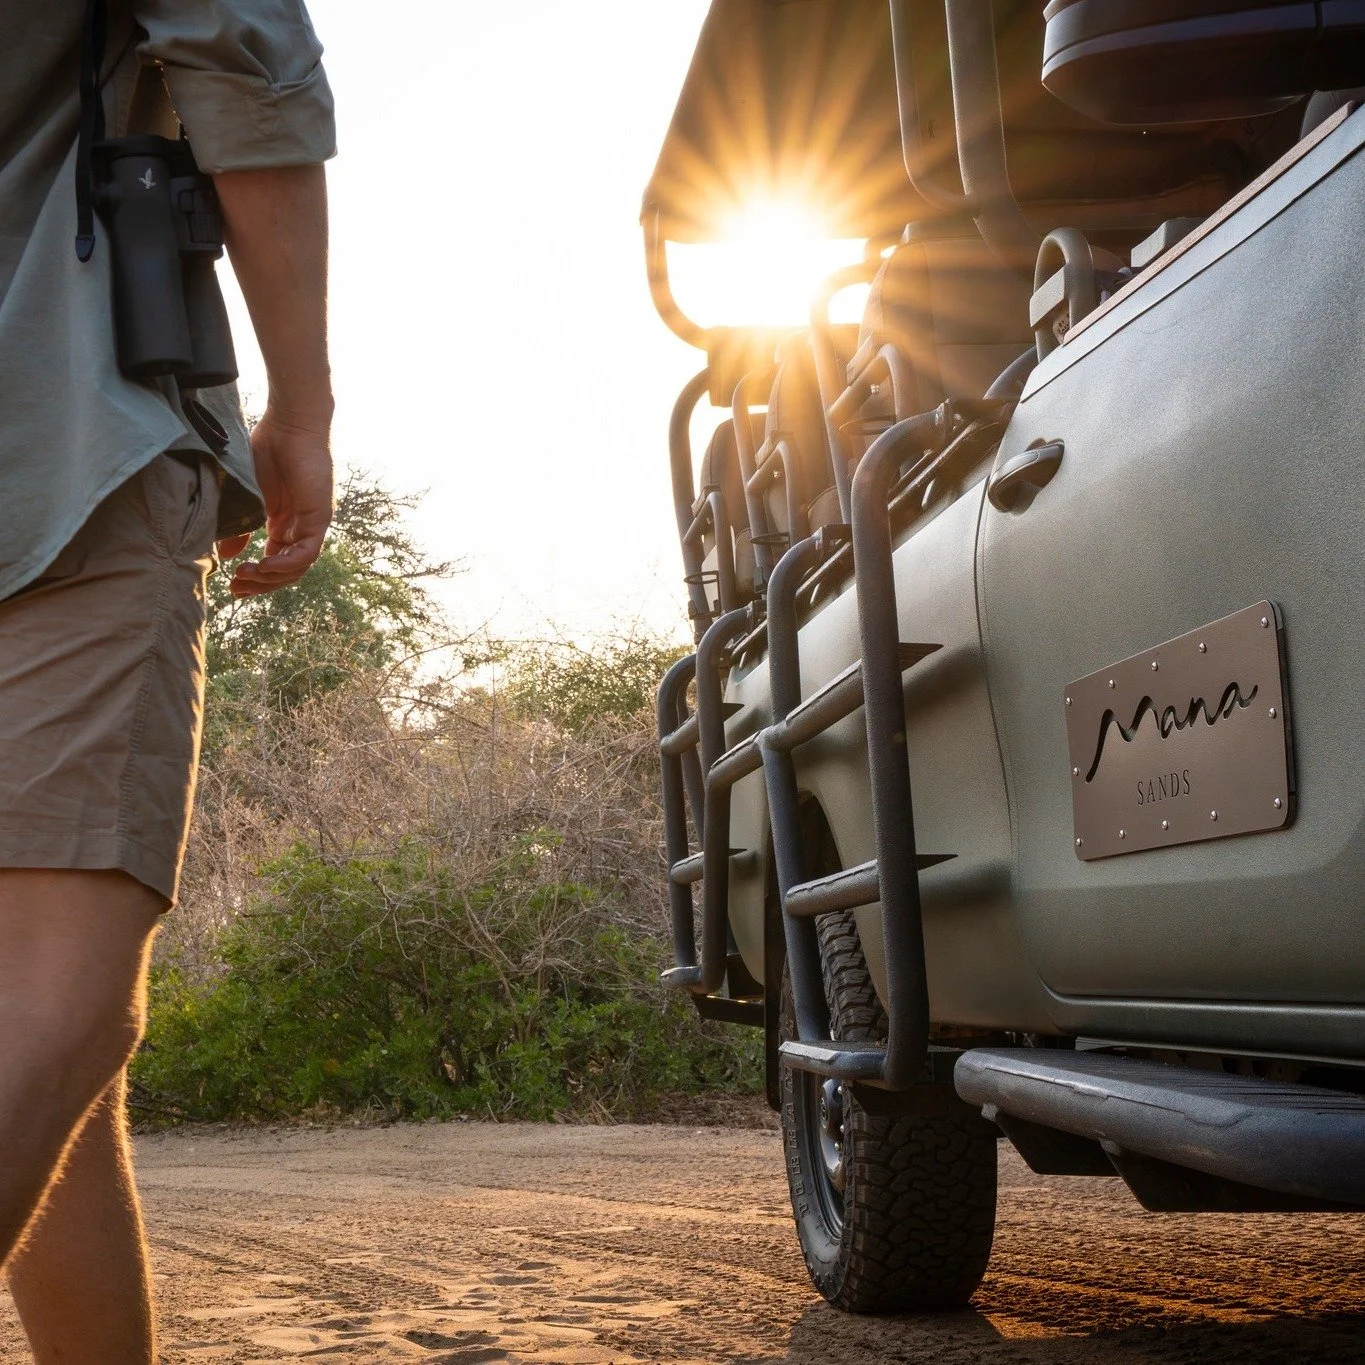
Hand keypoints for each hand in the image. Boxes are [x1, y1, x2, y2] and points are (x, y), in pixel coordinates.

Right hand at [218, 405, 333, 597]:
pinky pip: (307, 553)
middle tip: (237, 590)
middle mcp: (299, 528)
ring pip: (298, 567)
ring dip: (271, 578)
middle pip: (287, 571)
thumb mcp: (246, 496)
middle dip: (261, 585)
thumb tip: (226, 557)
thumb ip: (239, 527)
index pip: (274, 562)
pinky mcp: (320, 518)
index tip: (231, 585)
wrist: (289, 424)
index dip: (255, 578)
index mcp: (283, 523)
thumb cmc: (267, 449)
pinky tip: (264, 566)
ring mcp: (311, 524)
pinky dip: (286, 564)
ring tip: (245, 577)